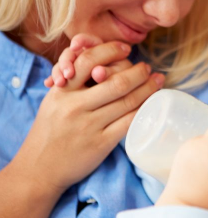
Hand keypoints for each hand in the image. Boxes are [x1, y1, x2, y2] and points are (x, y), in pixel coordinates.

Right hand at [14, 40, 164, 193]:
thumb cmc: (50, 133)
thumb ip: (74, 85)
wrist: (39, 168)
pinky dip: (143, 111)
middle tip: (148, 68)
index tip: (126, 49)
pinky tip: (152, 105)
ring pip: (127, 102)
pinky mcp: (101, 144)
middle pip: (115, 82)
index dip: (110, 51)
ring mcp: (89, 126)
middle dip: (138, 72)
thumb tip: (102, 66)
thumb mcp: (54, 102)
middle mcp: (74, 106)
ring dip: (147, 89)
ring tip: (157, 82)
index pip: (87, 60)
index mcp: (62, 92)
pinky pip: (129, 123)